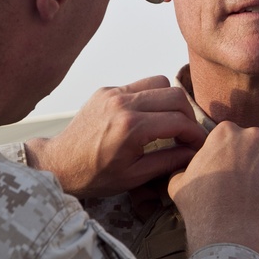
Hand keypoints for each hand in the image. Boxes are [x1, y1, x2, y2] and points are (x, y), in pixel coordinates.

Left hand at [23, 76, 206, 198]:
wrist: (59, 164)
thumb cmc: (95, 175)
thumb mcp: (135, 176)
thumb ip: (169, 161)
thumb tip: (194, 153)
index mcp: (131, 127)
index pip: (179, 120)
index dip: (195, 133)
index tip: (199, 145)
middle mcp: (123, 103)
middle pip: (174, 94)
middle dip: (188, 115)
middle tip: (187, 134)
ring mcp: (113, 92)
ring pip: (159, 82)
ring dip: (170, 101)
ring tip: (169, 123)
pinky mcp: (106, 90)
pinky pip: (139, 85)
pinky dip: (151, 98)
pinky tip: (147, 118)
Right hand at [168, 121, 258, 258]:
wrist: (225, 229)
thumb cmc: (200, 204)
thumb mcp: (178, 179)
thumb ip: (185, 166)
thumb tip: (184, 168)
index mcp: (226, 132)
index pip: (230, 136)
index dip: (227, 154)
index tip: (225, 168)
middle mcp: (254, 136)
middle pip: (254, 145)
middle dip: (249, 160)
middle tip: (240, 183)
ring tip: (253, 195)